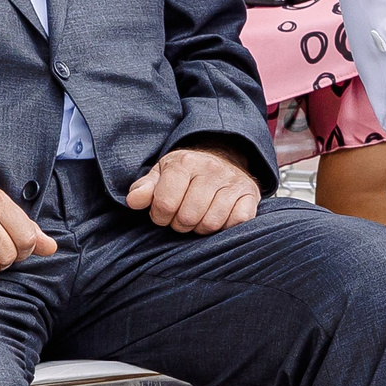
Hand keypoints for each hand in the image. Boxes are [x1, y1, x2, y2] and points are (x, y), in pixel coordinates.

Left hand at [126, 144, 260, 233]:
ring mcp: (233, 181)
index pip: (165, 203)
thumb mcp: (161, 174)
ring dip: (201, 228)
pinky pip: (237, 221)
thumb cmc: (186, 173)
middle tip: (182, 218)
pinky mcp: (251, 193)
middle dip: (180, 224)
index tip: (163, 213)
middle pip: (188, 217)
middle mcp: (211, 169)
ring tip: (198, 218)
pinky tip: (219, 218)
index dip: (160, 216)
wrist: (223, 156)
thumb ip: (144, 188)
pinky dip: (226, 227)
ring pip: (211, 223)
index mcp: (184, 162)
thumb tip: (134, 202)